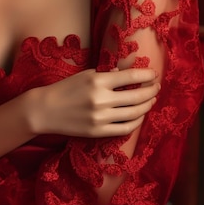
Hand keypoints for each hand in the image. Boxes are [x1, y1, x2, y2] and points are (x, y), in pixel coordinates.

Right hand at [28, 67, 159, 137]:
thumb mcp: (85, 75)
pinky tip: (140, 115)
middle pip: (136, 96)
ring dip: (146, 105)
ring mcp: (101, 117)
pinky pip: (125, 128)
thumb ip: (106, 74)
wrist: (46, 110)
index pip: (130, 76)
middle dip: (151, 90)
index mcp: (98, 81)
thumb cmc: (65, 88)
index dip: (146, 75)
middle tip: (157, 86)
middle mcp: (101, 99)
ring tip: (151, 99)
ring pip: (134, 113)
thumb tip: (125, 72)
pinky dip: (137, 122)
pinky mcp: (98, 132)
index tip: (154, 74)